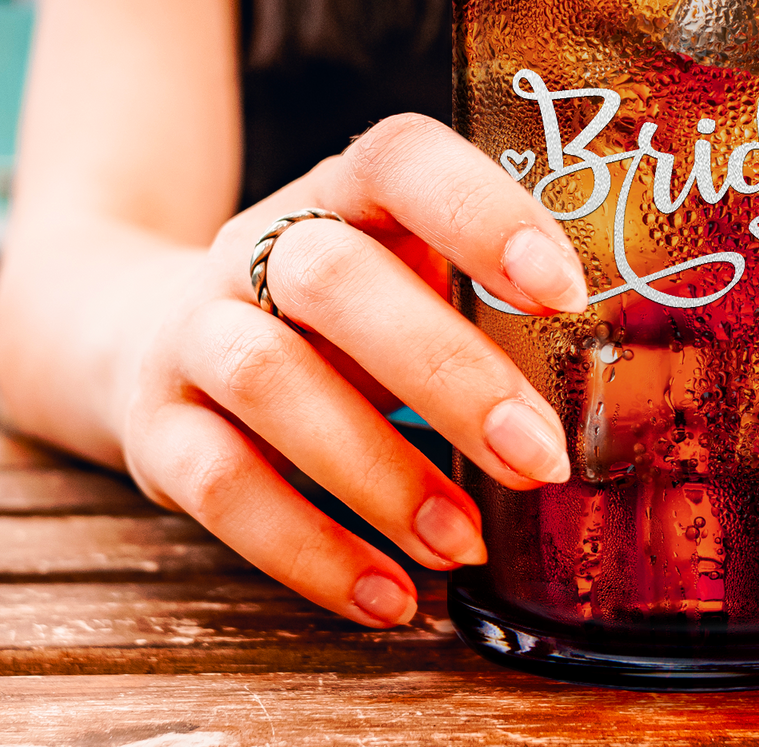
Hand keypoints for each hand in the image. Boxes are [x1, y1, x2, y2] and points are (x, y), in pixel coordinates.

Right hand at [119, 114, 587, 626]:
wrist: (152, 334)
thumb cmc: (332, 314)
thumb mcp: (399, 277)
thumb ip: (479, 306)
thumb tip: (605, 392)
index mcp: (343, 193)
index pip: (403, 160)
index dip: (482, 213)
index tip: (564, 293)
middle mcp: (256, 246)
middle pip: (335, 279)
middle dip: (448, 374)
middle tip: (538, 459)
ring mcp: (195, 329)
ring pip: (270, 379)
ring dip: (379, 473)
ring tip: (462, 542)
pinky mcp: (155, 425)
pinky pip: (219, 485)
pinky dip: (309, 551)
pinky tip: (389, 596)